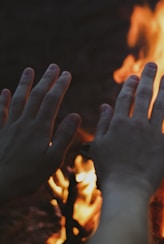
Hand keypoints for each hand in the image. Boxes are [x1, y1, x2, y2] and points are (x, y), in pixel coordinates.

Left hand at [0, 64, 80, 202]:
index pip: (52, 101)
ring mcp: (10, 126)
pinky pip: (0, 112)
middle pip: (37, 96)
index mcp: (40, 128)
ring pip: (19, 99)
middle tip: (54, 67)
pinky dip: (3, 100)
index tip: (67, 74)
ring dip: (25, 84)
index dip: (60, 86)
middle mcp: (25, 123)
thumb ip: (64, 136)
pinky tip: (4, 91)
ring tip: (29, 70)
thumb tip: (75, 115)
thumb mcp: (53, 160)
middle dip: (47, 80)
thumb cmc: (28, 176)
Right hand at [90, 62, 163, 197]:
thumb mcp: (98, 146)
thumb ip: (103, 124)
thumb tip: (105, 105)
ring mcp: (153, 133)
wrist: (127, 190)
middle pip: (143, 95)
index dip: (130, 84)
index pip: (125, 98)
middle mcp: (137, 124)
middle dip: (148, 78)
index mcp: (119, 123)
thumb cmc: (109, 171)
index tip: (134, 76)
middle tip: (152, 65)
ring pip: (160, 105)